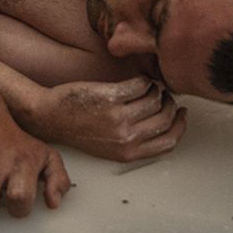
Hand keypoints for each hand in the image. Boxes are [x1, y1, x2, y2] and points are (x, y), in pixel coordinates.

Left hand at [26, 77, 187, 161]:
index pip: (168, 142)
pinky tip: (137, 80)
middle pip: (165, 119)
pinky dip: (143, 80)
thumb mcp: (111, 147)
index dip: (179, 126)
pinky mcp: (110, 97)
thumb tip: (163, 124)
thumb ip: (136, 140)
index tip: (182, 114)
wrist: (50, 117)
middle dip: (170, 104)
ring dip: (156, 90)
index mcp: (128, 152)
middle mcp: (125, 137)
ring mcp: (118, 117)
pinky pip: (140, 84)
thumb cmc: (79, 129)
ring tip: (148, 87)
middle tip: (165, 96)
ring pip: (155, 99)